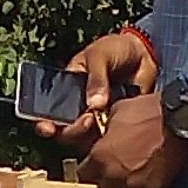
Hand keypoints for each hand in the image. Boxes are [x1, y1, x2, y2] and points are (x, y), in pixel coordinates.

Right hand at [39, 27, 158, 144]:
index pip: (48, 109)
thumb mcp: (100, 56)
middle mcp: (77, 106)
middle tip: (86, 120)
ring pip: (84, 137)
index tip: (48, 128)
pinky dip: (108, 138)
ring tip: (99, 121)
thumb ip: (96, 78)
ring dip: (88, 135)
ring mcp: (96, 116)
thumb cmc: (115, 49)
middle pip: (65, 129)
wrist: (144, 54)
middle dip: (70, 130)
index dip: (43, 122)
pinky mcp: (114, 123)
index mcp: (67, 88)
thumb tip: (95, 104)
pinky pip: (106, 137)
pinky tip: (115, 129)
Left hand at [83, 94, 187, 187]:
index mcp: (99, 156)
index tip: (99, 169)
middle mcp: (113, 175)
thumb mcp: (118, 111)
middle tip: (116, 184)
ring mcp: (134, 186)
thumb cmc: (147, 111)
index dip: (91, 172)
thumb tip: (108, 132)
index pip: (83, 175)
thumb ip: (108, 127)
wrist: (176, 118)